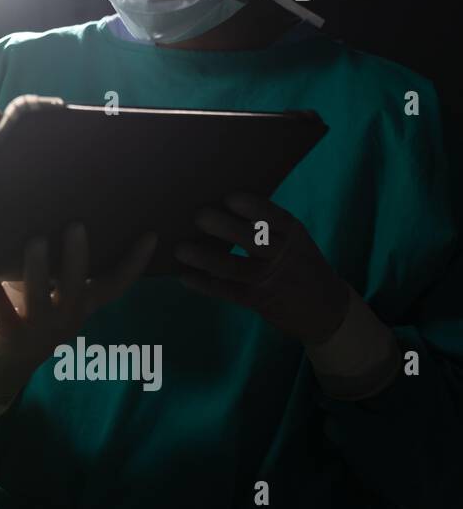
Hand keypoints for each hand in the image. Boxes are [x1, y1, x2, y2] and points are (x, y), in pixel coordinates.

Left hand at [0, 224, 156, 402]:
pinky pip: (3, 313)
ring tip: (36, 242)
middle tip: (75, 226)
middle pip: (76, 290)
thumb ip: (50, 269)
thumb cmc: (24, 316)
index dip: (133, 264)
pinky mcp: (10, 338)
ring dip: (38, 271)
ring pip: (41, 300)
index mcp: (79, 307)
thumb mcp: (45, 294)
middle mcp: (65, 320)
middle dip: (77, 259)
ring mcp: (39, 332)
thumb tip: (44, 219)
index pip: (114, 286)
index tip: (150, 236)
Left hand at [174, 193, 350, 344]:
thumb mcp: (296, 241)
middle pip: (255, 241)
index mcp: (293, 234)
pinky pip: (228, 292)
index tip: (230, 197)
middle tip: (199, 216)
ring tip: (181, 249)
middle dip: (226, 228)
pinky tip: (185, 276)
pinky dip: (205, 284)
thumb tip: (221, 200)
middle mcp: (284, 256)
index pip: (276, 218)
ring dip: (207, 259)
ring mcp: (271, 281)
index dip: (254, 208)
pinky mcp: (258, 302)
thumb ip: (268, 226)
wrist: (328, 311)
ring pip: (236, 268)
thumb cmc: (300, 264)